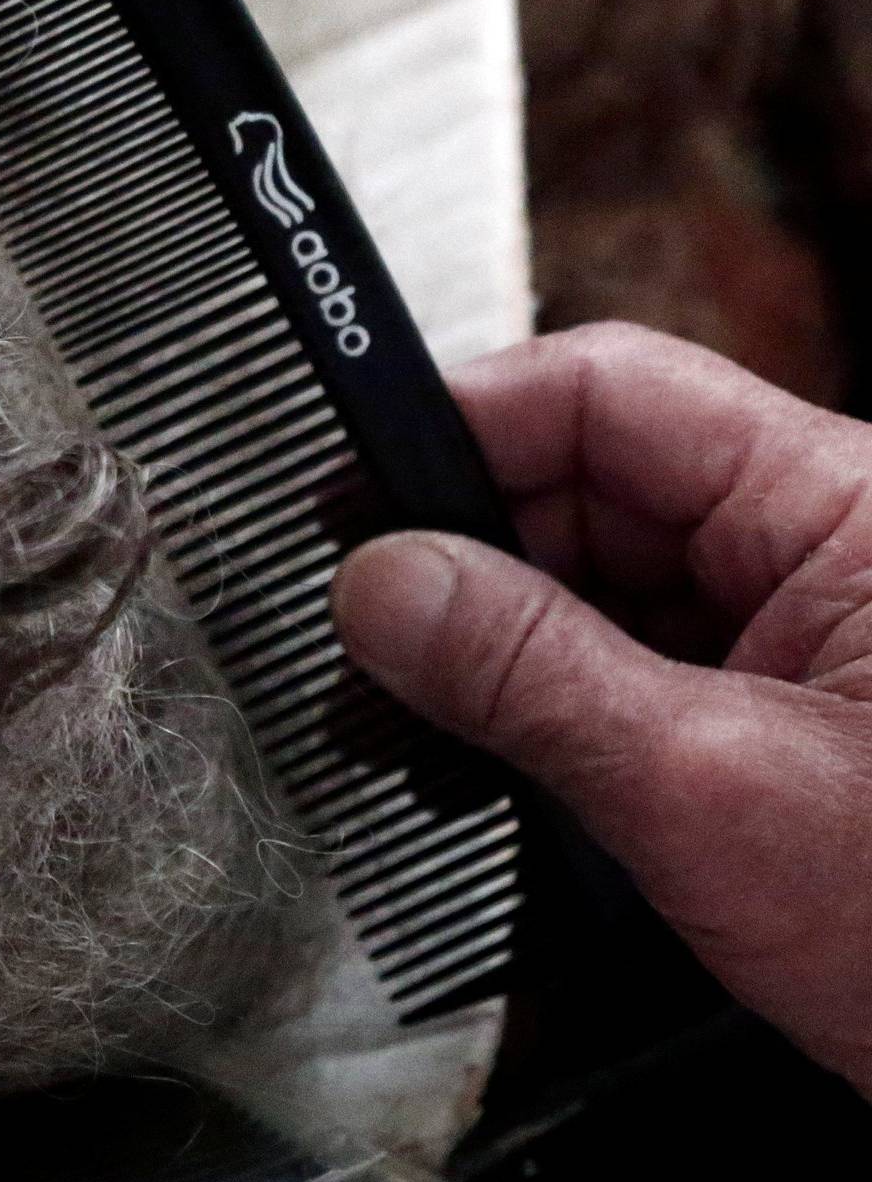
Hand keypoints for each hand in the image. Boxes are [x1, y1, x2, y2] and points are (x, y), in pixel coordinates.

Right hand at [333, 321, 871, 1101]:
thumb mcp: (708, 790)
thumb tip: (385, 582)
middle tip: (368, 641)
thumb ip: (527, 671)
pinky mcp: (774, 710)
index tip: (358, 491)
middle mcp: (820, 545)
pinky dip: (539, 707)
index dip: (467, 422)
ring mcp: (797, 631)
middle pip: (586, 485)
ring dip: (491, 645)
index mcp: (841, 505)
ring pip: (593, 581)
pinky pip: (624, 662)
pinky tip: (484, 759)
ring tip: (412, 723)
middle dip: (465, 559)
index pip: (609, 391)